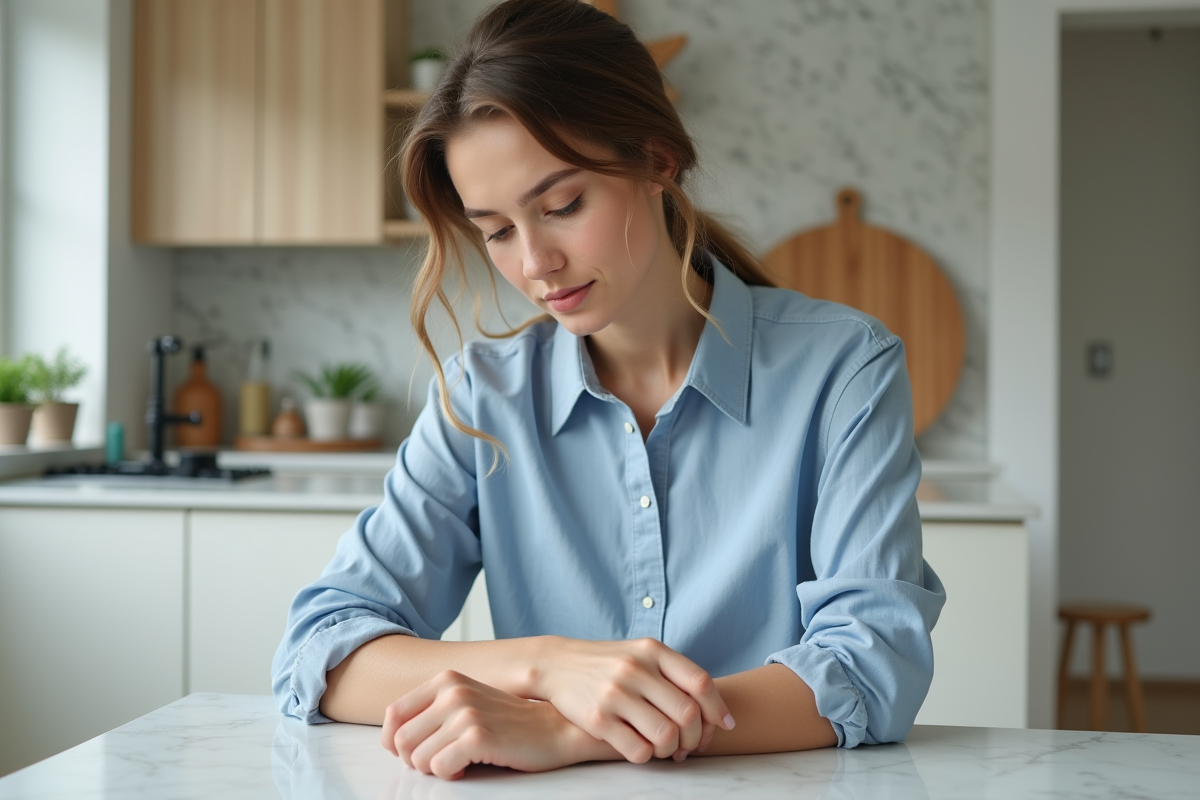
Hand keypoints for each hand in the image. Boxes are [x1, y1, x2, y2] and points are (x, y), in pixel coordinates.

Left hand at [381, 670, 606, 779]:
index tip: (409, 753)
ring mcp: (465, 713)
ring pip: (417, 758)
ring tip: (457, 763)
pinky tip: (467, 767)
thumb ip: (432, 711)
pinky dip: (450, 775)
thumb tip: (394, 737)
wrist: (555, 728)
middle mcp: (452, 691)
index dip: (394, 740)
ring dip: (434, 769)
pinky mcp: (478, 736)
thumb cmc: (509, 722)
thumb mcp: (466, 703)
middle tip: (439, 763)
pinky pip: (440, 768)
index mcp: (446, 679)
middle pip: (401, 740)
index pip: (394, 713)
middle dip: (414, 760)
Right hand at [531, 636, 734, 762]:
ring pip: (666, 735)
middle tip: (691, 745)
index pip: (700, 683)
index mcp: (652, 651)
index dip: (718, 708)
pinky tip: (644, 748)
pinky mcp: (598, 718)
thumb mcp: (640, 653)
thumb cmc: (608, 663)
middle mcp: (636, 669)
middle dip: (696, 737)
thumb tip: (714, 708)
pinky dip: (647, 755)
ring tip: (667, 748)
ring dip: (672, 750)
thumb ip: (673, 673)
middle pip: (688, 714)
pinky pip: (638, 750)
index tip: (724, 725)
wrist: (557, 663)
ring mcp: (616, 693)